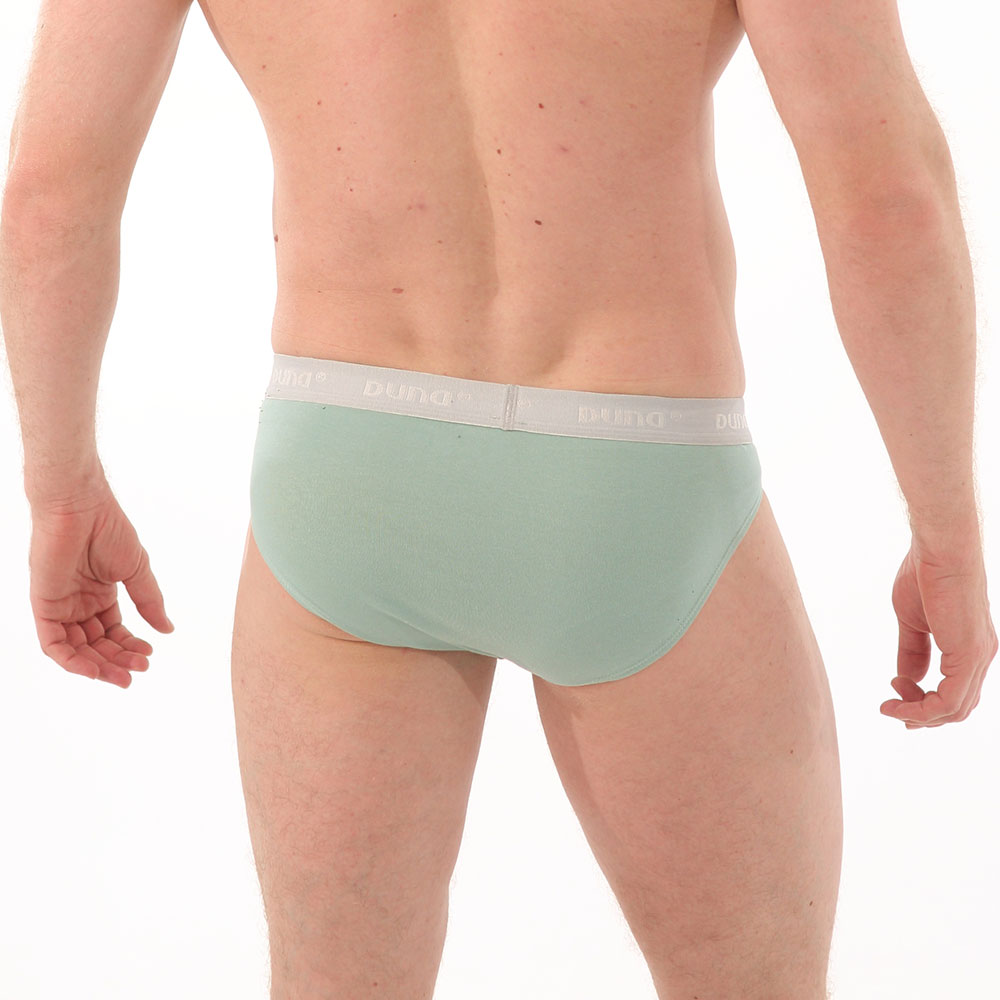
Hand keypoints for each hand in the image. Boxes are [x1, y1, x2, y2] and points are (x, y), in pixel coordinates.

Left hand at [27, 486, 173, 687]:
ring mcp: (60, 605)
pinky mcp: (44, 605)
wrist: (81, 508)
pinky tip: (93, 669)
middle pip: (97, 644)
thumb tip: (167, 629)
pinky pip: (53, 642)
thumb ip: (149, 601)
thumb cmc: (108, 529)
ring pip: (76, 649)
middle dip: (118, 661)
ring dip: (98, 665)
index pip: (114, 631)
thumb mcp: (137, 570)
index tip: (149, 655)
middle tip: (139, 670)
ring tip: (122, 675)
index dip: (130, 646)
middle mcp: (79, 603)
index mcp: (100, 594)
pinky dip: (71, 660)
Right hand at [880, 541, 997, 727]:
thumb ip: (912, 652)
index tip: (894, 687)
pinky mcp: (969, 656)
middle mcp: (981, 656)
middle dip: (922, 715)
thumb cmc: (925, 574)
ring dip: (918, 714)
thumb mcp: (913, 621)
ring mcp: (978, 657)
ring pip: (955, 710)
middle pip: (958, 708)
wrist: (940, 550)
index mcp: (970, 647)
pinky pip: (948, 700)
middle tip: (892, 710)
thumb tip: (907, 679)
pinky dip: (921, 708)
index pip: (956, 691)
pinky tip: (898, 699)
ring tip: (891, 707)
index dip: (925, 701)